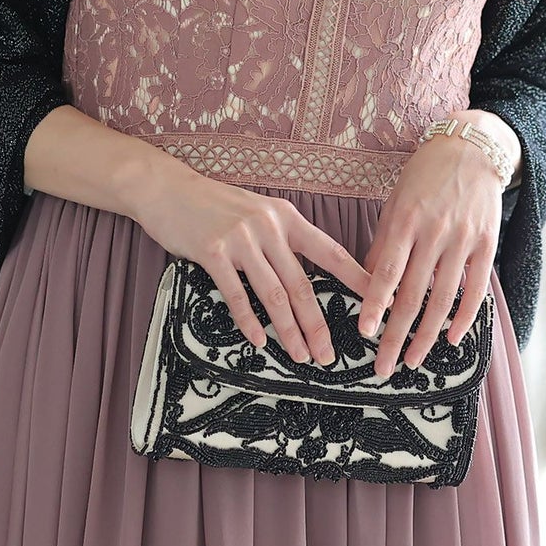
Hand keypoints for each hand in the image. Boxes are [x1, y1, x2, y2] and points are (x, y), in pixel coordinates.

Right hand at [137, 174, 380, 365]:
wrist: (167, 188)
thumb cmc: (214, 206)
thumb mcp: (257, 212)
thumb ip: (281, 239)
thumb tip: (306, 278)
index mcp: (286, 217)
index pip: (331, 252)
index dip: (357, 279)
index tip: (378, 302)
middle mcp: (268, 226)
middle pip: (302, 285)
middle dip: (319, 325)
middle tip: (329, 355)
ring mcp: (240, 238)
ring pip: (274, 295)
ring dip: (290, 331)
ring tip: (301, 357)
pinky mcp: (213, 251)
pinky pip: (237, 294)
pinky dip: (250, 321)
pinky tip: (259, 341)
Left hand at [357, 136, 502, 376]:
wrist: (471, 149)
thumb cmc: (424, 176)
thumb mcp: (396, 201)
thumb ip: (384, 241)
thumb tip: (370, 282)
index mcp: (406, 220)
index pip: (387, 271)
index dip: (375, 304)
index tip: (364, 332)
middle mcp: (435, 232)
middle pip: (413, 294)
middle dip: (396, 335)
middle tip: (382, 366)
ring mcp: (463, 239)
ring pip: (444, 299)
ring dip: (427, 336)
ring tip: (411, 360)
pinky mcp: (486, 244)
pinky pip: (476, 289)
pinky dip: (465, 317)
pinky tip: (452, 339)